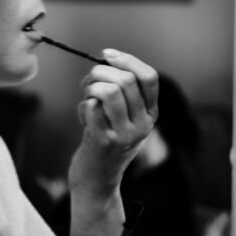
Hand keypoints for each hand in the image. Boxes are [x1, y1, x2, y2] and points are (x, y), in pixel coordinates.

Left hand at [73, 49, 158, 194]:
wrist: (97, 181)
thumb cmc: (107, 142)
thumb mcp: (126, 120)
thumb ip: (123, 94)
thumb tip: (105, 61)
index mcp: (151, 114)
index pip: (149, 77)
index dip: (128, 60)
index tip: (107, 55)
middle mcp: (143, 124)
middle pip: (126, 80)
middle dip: (100, 72)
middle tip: (89, 81)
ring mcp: (124, 134)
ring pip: (109, 91)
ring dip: (91, 87)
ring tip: (87, 96)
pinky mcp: (104, 142)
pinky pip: (91, 108)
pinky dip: (83, 106)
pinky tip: (83, 117)